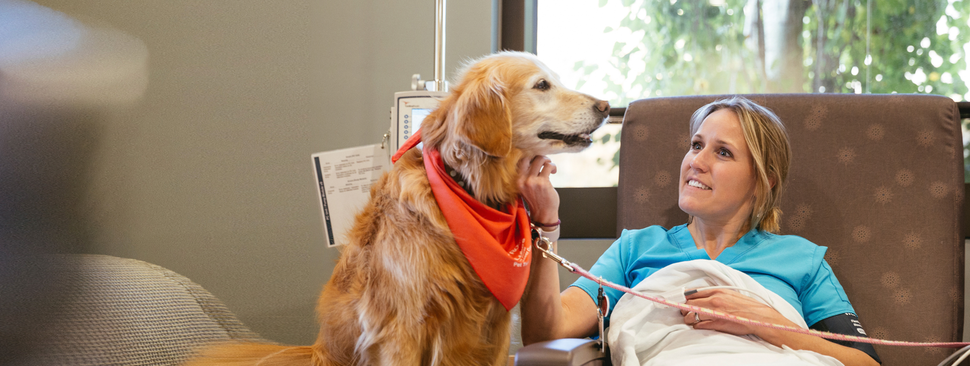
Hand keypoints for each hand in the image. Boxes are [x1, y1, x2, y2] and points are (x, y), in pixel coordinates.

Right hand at [517, 155, 559, 226]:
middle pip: (529, 158)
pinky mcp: (543, 183)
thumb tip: (534, 160)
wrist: (543, 214)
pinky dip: (552, 166)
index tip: (536, 160)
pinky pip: (548, 166)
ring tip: (550, 167)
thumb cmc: (536, 200)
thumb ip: (527, 175)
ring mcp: (532, 181)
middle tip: (544, 162)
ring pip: (540, 159)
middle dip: (539, 157)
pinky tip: (553, 171)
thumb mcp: (526, 188)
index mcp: (517, 181)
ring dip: (547, 161)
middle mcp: (523, 180)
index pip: (520, 161)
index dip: (530, 157)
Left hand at [680, 288, 796, 337]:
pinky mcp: (716, 324)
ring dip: (689, 319)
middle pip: (688, 304)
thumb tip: (700, 295)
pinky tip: (700, 325)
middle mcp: (714, 300)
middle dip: (685, 309)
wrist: (759, 317)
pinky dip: (697, 326)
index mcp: (717, 291)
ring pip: (691, 316)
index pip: (692, 293)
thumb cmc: (746, 305)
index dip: (686, 298)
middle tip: (687, 312)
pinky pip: (699, 326)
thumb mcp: (730, 293)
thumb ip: (715, 293)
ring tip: (692, 320)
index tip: (684, 301)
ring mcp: (714, 313)